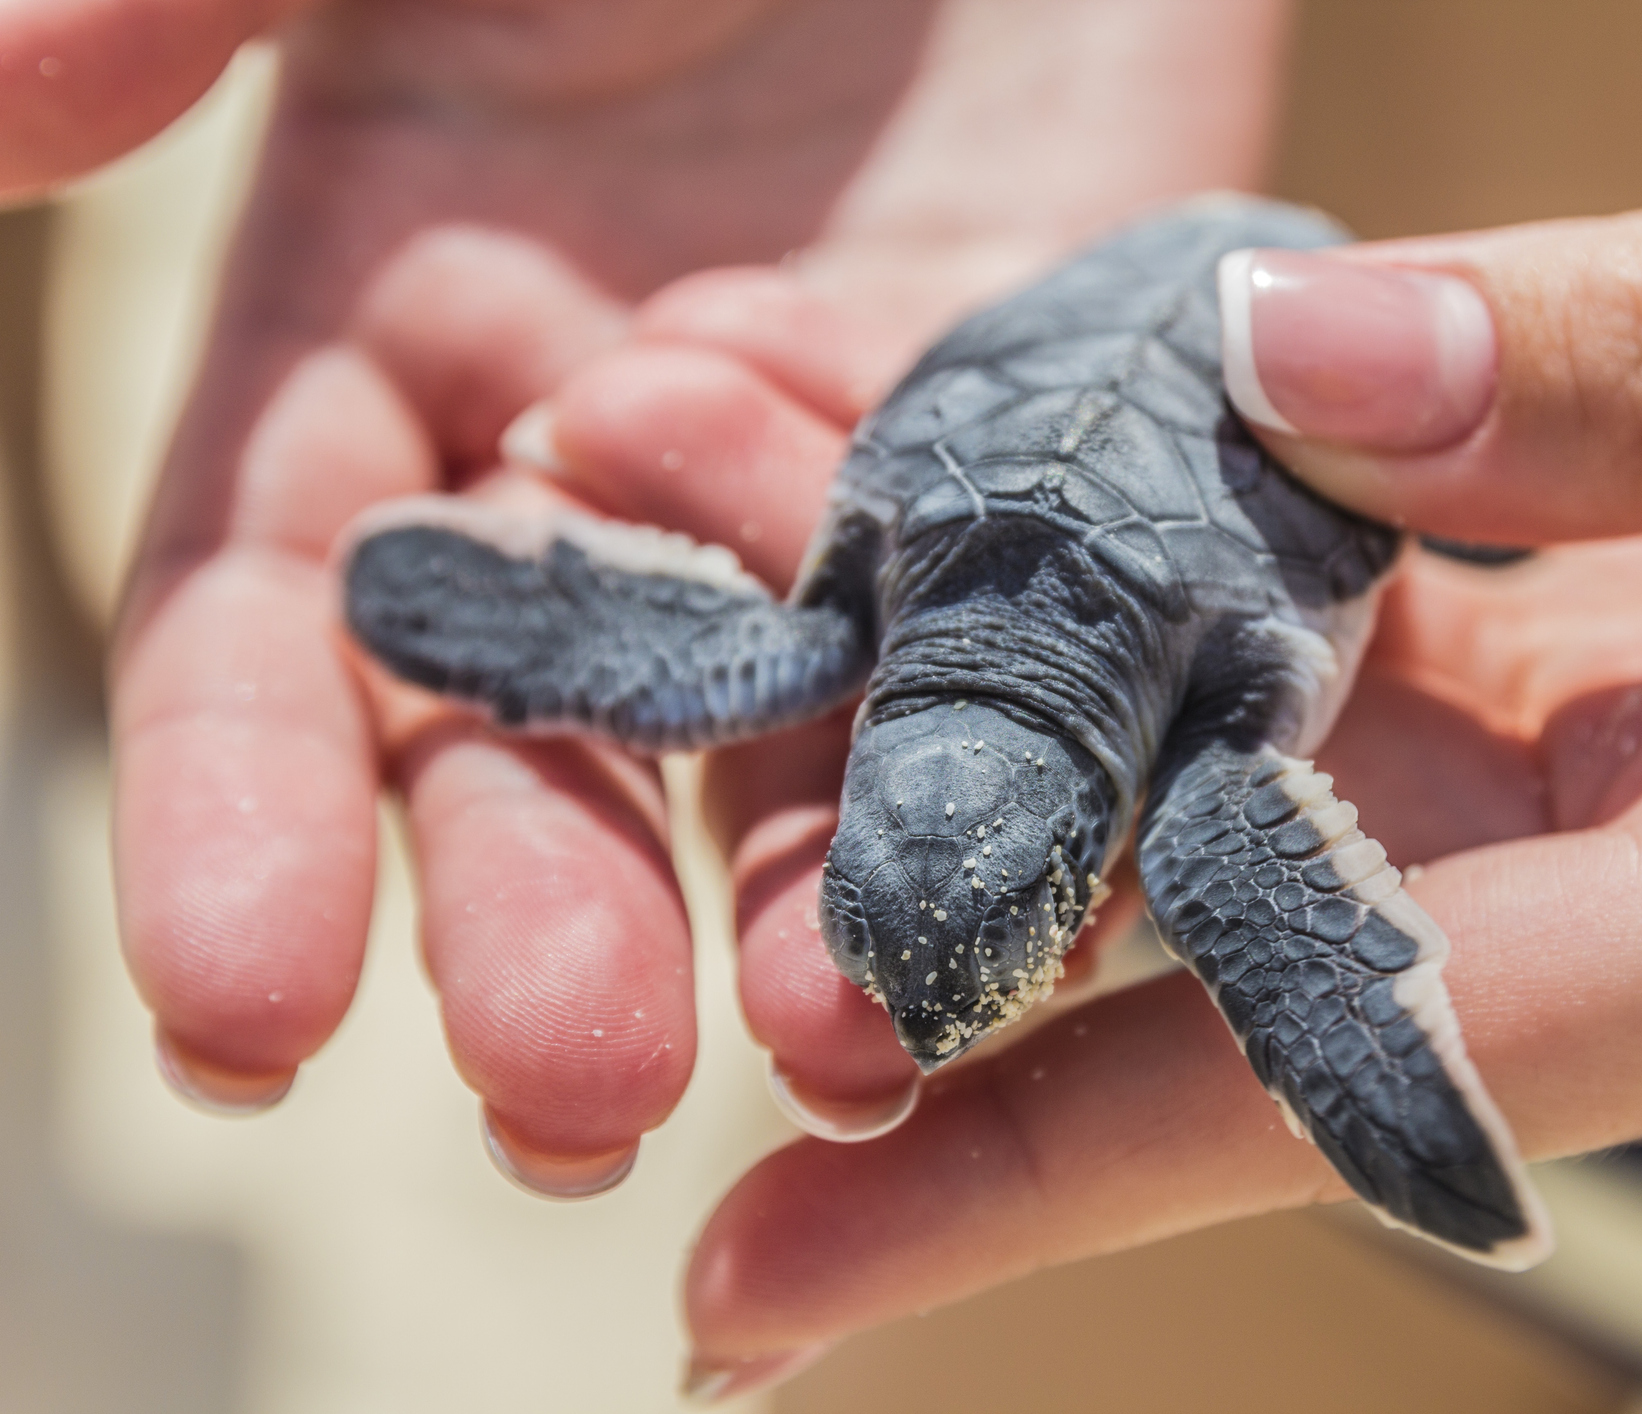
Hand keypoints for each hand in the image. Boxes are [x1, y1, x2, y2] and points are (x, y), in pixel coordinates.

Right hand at [7, 0, 1287, 1177]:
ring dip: (798, 904)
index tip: (244, 1023)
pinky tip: (1048, 888)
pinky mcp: (1048, 448)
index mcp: (392, 333)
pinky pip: (1039, 621)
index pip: (287, 622)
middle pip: (546, 730)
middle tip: (575, 1099)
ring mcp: (835, 468)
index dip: (248, 813)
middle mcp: (600, 450)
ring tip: (828, 1053)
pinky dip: (1037, 747)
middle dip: (543, 908)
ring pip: (797, 727)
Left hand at [671, 102, 1641, 1389]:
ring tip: (685, 492)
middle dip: (904, 854)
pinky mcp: (1608, 624)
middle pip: (1219, 919)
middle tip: (610, 740)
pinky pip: (1315, 608)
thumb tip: (1316, 366)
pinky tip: (937, 438)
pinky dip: (1125, 533)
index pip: (1354, 1068)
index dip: (1033, 1183)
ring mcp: (1629, 740)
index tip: (740, 1299)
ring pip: (1228, 741)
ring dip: (964, 640)